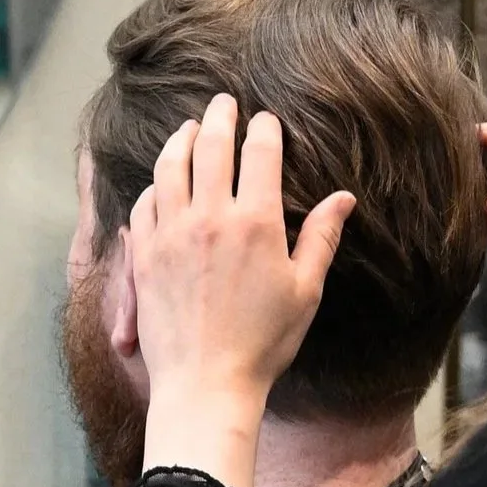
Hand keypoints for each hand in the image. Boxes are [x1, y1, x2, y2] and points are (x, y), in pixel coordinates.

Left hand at [130, 94, 354, 486]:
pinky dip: (154, 183)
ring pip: (170, 167)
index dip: (264, 129)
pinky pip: (144, 203)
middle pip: (210, 147)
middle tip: (224, 103)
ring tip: (189, 128)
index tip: (266, 120)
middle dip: (219, 117)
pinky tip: (162, 180)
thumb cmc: (263, 343)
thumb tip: (343, 197)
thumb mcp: (304, 290)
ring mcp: (170, 233)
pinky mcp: (143, 255)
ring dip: (181, 139)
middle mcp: (209, 217)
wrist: (206, 384)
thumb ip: (320, 237)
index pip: (258, 153)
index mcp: (255, 222)